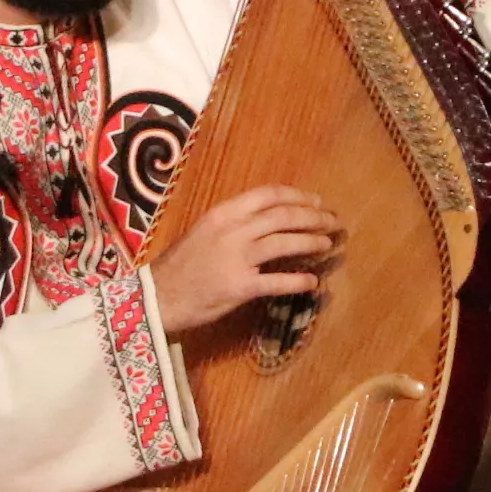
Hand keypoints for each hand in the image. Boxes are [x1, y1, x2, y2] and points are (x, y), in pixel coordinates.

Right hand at [150, 184, 341, 331]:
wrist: (157, 296)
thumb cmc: (181, 265)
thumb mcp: (204, 232)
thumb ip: (234, 223)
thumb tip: (269, 221)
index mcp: (223, 213)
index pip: (268, 195)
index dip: (297, 196)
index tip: (316, 202)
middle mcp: (233, 230)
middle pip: (283, 216)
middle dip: (314, 217)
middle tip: (333, 222)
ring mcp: (237, 258)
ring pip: (286, 243)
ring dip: (312, 242)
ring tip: (328, 245)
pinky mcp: (241, 287)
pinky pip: (278, 281)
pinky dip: (300, 281)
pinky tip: (313, 283)